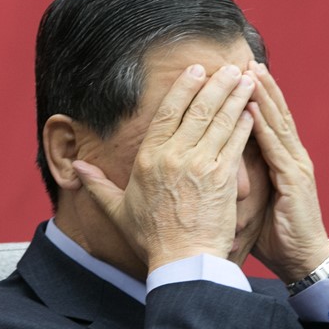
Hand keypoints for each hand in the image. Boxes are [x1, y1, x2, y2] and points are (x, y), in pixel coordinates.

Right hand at [73, 64, 255, 271]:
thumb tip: (76, 169)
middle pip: (197, 109)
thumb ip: (98, 185)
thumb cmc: (153, 238)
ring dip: (234, 96)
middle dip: (216, 84)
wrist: (183, 261)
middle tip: (230, 66)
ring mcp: (199, 165)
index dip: (183, 88)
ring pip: (219, 121)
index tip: (196, 70)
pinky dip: (244, 124)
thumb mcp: (119, 211)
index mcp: (148, 158)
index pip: (167, 112)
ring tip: (246, 78)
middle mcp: (173, 156)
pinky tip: (252, 109)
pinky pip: (235, 142)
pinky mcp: (222, 178)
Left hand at [248, 61, 328, 282]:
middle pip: (276, 113)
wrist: (302, 258)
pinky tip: (251, 108)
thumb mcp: (254, 201)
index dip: (258, 96)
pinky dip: (264, 126)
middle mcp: (293, 157)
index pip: (270, 121)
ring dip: (263, 95)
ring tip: (250, 71)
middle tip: (246, 59)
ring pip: (278, 123)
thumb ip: (241, 180)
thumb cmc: (276, 234)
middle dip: (261, 86)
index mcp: (283, 161)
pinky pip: (276, 147)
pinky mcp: (295, 180)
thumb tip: (213, 170)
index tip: (240, 74)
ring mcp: (296, 166)